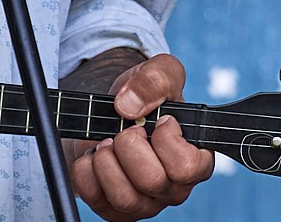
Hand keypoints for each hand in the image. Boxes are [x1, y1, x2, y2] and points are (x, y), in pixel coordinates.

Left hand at [67, 53, 214, 219]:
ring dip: (106, 160)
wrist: (111, 111)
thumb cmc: (144, 98)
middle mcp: (172, 189)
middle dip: (129, 144)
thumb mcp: (160, 72)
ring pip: (124, 198)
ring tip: (107, 142)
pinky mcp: (113, 210)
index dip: (166, 140)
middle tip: (125, 130)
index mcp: (196, 161)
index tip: (159, 121)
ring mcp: (143, 204)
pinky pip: (94, 198)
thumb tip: (128, 106)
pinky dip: (85, 170)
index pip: (187, 167)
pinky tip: (93, 155)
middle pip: (151, 181)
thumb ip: (156, 78)